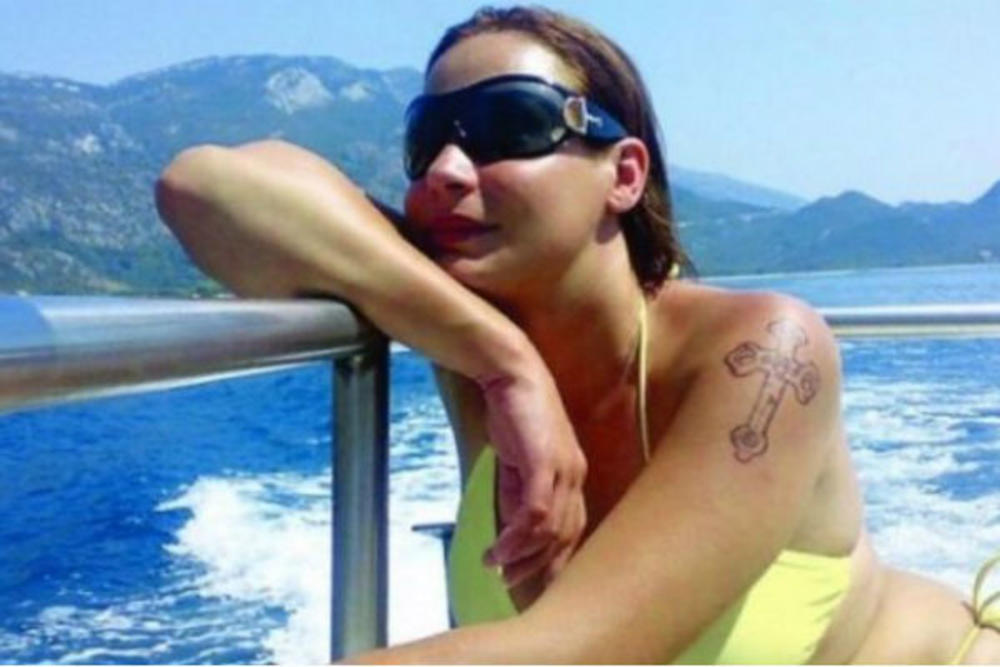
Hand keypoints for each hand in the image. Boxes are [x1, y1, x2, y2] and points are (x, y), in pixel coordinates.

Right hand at [477, 363, 587, 587]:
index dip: (557, 561)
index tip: (536, 583)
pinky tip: (498, 549)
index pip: (573, 531)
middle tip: (514, 586)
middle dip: (540, 567)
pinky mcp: (545, 462)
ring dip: (522, 556)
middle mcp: (576, 478)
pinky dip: (515, 536)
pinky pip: (535, 511)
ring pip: (551, 530)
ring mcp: (564, 470)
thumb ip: (520, 497)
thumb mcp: (518, 465)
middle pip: (566, 537)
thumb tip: (513, 534)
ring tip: (498, 568)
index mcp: (574, 479)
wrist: (513, 375)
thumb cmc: (516, 416)